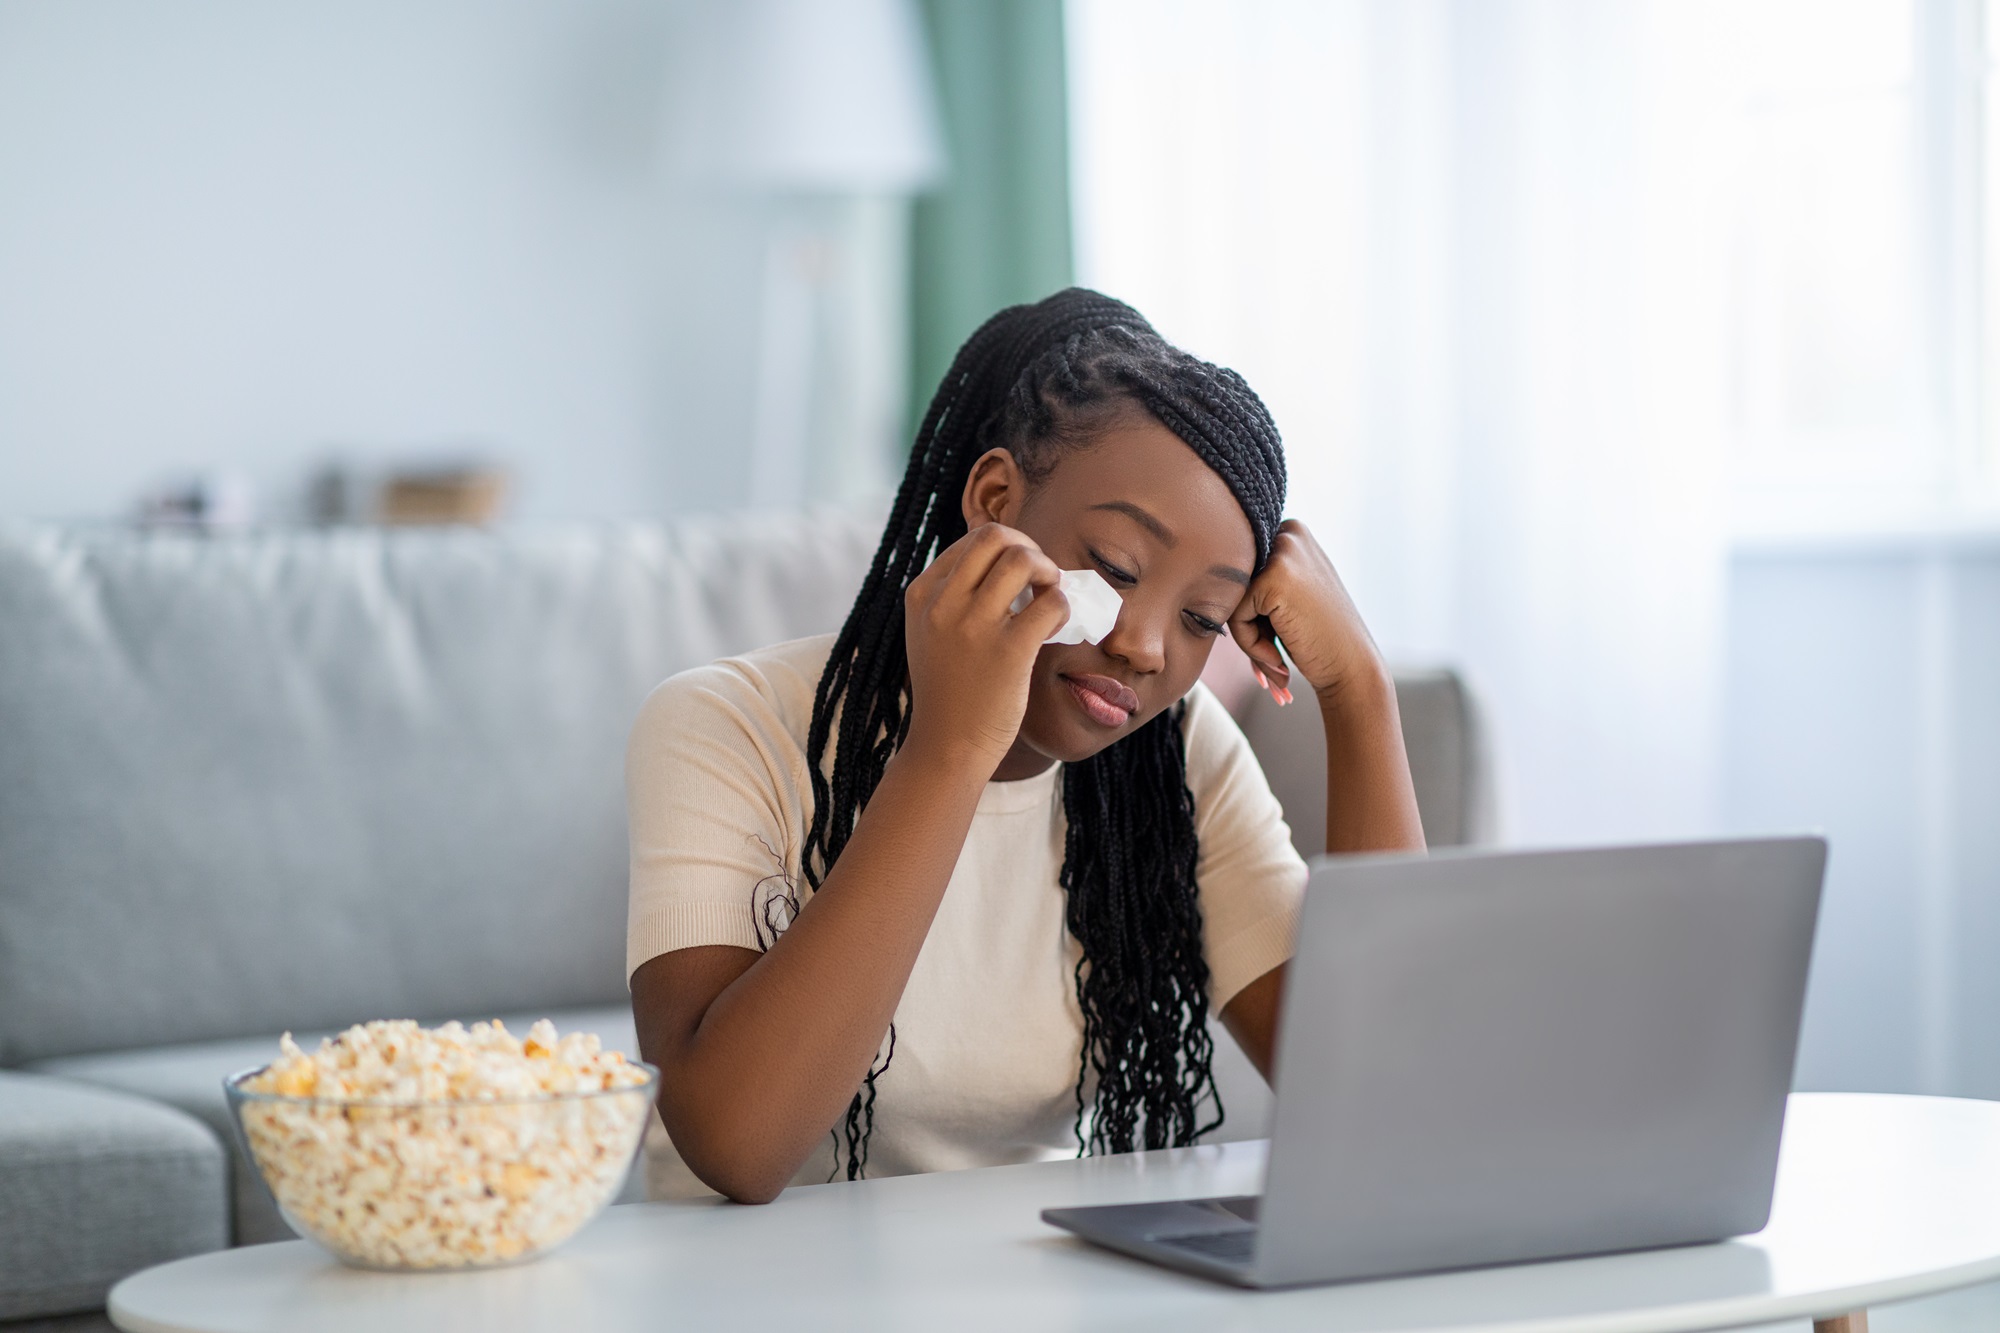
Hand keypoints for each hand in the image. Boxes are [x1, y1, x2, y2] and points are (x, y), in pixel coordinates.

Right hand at [901, 523, 1070, 773]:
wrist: (946, 746)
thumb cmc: (948, 691)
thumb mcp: (930, 633)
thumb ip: (953, 596)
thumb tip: (1009, 561)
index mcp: (922, 594)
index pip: (972, 540)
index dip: (1007, 548)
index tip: (1019, 575)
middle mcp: (943, 603)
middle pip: (996, 536)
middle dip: (1029, 548)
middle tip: (1040, 578)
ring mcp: (973, 626)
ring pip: (1023, 559)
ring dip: (1048, 571)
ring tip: (1049, 596)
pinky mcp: (1008, 651)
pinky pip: (1050, 602)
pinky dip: (1063, 606)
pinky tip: (1056, 624)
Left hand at [1227, 520, 1386, 706]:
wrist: (1352, 668)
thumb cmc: (1318, 637)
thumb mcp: (1292, 591)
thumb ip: (1259, 574)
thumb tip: (1203, 567)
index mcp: (1291, 530)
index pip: (1240, 568)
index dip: (1251, 608)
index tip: (1274, 635)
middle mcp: (1289, 532)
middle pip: (1233, 581)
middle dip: (1247, 622)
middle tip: (1273, 653)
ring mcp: (1283, 552)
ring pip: (1231, 599)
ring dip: (1248, 636)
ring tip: (1277, 657)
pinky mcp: (1274, 578)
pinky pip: (1235, 616)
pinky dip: (1250, 644)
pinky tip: (1279, 657)